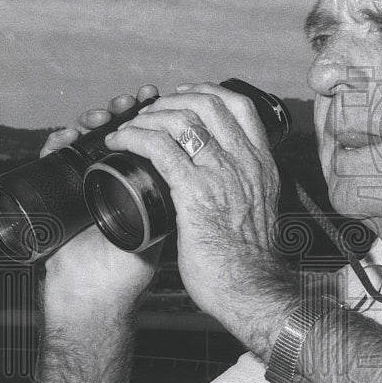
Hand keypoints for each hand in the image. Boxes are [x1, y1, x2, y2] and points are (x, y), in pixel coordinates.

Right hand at [40, 86, 162, 315]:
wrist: (94, 299)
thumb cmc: (128, 274)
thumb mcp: (165, 234)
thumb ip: (179, 206)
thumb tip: (205, 176)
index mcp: (137, 186)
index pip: (145, 140)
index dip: (153, 118)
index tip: (162, 102)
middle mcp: (110, 180)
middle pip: (116, 131)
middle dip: (126, 111)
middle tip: (134, 100)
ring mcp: (83, 184)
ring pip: (86, 137)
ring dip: (94, 120)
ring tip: (105, 115)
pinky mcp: (57, 192)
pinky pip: (56, 157)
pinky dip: (61, 141)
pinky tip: (69, 136)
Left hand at [103, 83, 294, 343]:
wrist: (252, 290)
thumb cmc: (249, 262)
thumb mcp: (258, 211)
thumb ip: (244, 189)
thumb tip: (224, 181)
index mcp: (262, 164)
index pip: (239, 105)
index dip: (206, 92)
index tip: (183, 98)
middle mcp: (245, 162)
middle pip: (208, 104)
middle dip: (171, 101)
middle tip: (149, 112)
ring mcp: (222, 175)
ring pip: (182, 120)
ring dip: (148, 117)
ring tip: (129, 128)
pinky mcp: (196, 192)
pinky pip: (160, 148)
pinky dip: (134, 137)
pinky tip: (119, 143)